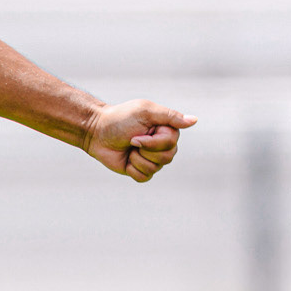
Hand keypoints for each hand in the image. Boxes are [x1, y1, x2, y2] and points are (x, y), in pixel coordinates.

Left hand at [82, 99, 196, 181]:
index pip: (170, 143)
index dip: (152, 142)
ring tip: (129, 148)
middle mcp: (162, 144)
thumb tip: (194, 120)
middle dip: (145, 151)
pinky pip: (144, 178)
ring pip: (155, 169)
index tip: (137, 133)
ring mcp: (152, 158)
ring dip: (137, 159)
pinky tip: (126, 159)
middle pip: (167, 158)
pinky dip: (132, 169)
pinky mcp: (140, 169)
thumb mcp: (145, 112)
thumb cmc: (120, 118)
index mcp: (166, 129)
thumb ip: (170, 116)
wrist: (96, 132)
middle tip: (132, 141)